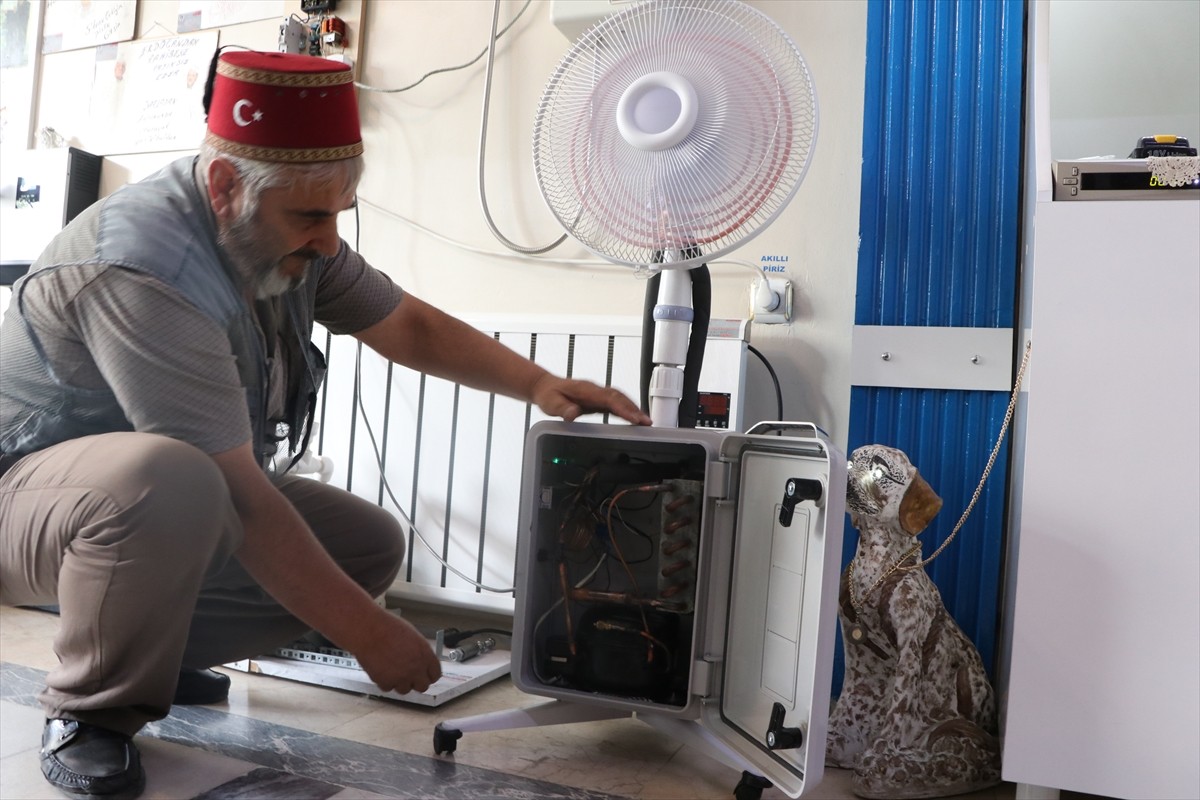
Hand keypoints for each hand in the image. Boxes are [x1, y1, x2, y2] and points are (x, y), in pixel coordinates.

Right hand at [349, 611, 441, 694]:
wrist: (369, 630)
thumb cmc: (388, 628)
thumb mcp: (413, 637)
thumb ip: (420, 653)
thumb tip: (422, 663)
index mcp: (425, 655)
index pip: (435, 674)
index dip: (429, 675)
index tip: (425, 675)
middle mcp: (416, 668)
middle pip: (423, 686)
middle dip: (416, 682)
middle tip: (410, 676)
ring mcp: (401, 677)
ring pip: (405, 690)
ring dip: (400, 682)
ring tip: (393, 670)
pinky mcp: (386, 682)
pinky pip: (389, 688)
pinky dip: (385, 682)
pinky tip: (382, 669)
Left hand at [531, 375, 651, 425]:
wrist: (545, 387)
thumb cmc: (548, 395)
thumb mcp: (550, 404)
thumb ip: (562, 409)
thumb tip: (572, 414)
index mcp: (585, 390)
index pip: (608, 399)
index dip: (623, 408)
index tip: (634, 418)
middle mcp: (594, 390)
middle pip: (619, 398)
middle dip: (634, 409)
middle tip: (647, 422)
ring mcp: (597, 394)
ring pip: (620, 399)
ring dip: (633, 409)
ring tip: (646, 422)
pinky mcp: (597, 399)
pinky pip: (616, 403)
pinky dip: (627, 409)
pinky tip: (634, 418)